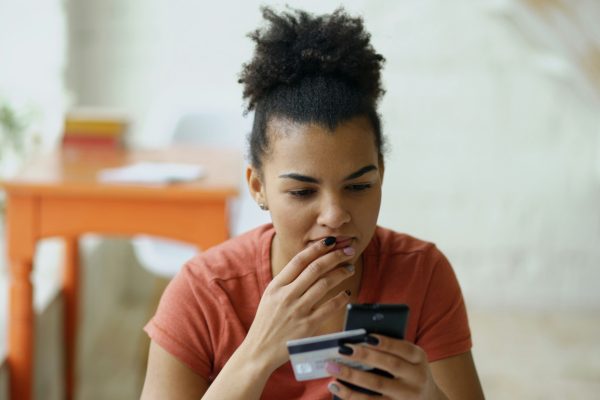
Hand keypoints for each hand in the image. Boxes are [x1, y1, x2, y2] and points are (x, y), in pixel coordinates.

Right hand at [241, 237, 355, 370]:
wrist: (259, 351)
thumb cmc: (266, 322)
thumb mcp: (270, 297)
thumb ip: (286, 281)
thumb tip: (307, 263)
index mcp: (276, 286)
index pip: (299, 260)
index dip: (317, 248)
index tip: (331, 241)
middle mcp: (286, 295)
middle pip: (315, 268)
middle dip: (334, 256)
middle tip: (348, 250)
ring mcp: (297, 310)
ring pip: (324, 284)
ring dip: (340, 273)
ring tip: (349, 268)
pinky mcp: (307, 326)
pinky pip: (329, 307)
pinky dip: (341, 297)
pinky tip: (347, 292)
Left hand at [326, 335, 447, 399]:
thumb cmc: (409, 372)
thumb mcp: (410, 359)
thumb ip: (391, 349)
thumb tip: (358, 339)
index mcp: (419, 359)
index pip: (404, 348)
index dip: (386, 342)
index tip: (366, 336)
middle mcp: (417, 378)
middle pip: (390, 365)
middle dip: (364, 356)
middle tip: (342, 349)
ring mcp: (407, 397)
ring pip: (377, 387)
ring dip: (352, 377)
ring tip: (332, 368)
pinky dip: (351, 396)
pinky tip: (336, 387)